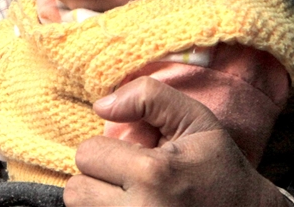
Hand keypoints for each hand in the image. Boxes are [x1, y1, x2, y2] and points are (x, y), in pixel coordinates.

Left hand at [64, 77, 286, 206]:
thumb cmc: (217, 168)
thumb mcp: (195, 120)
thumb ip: (148, 97)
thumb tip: (100, 106)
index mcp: (153, 174)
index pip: (87, 155)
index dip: (107, 151)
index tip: (134, 156)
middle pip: (76, 191)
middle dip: (98, 180)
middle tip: (129, 181)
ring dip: (99, 203)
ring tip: (130, 198)